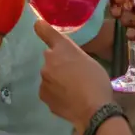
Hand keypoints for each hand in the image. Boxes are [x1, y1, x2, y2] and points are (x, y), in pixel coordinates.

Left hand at [35, 20, 113, 134]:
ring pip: (49, 76)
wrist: (93, 110)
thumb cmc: (96, 81)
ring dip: (56, 79)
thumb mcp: (89, 61)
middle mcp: (49, 61)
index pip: (46, 32)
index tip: (38, 25)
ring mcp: (44, 79)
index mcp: (62, 48)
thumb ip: (73, 55)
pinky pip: (48, 90)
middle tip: (74, 74)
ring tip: (72, 90)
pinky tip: (67, 99)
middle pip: (51, 59)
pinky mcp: (43, 95)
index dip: (41, 27)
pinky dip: (55, 93)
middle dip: (59, 64)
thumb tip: (66, 59)